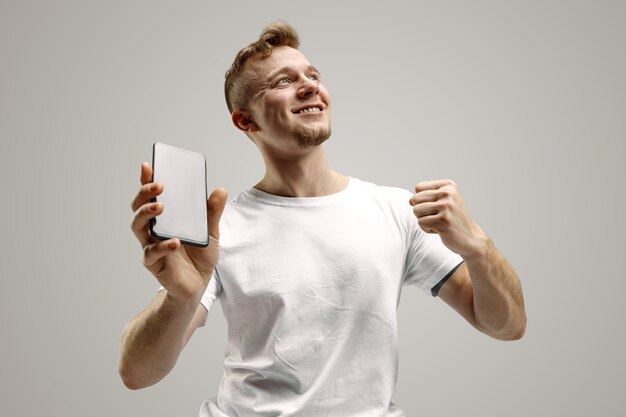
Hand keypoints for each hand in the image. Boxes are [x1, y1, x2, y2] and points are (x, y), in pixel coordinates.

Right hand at [130, 162, 227, 301]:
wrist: (200, 284)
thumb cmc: (200, 255)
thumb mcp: (212, 231)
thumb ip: (213, 212)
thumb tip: (220, 190)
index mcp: (165, 218)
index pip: (151, 196)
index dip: (146, 180)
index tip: (148, 165)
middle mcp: (153, 229)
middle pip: (138, 207)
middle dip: (144, 193)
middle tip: (158, 185)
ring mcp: (150, 245)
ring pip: (137, 226)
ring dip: (146, 213)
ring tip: (160, 206)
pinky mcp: (154, 263)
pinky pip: (152, 253)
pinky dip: (163, 246)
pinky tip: (174, 242)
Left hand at [409, 179, 486, 257]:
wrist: (469, 238)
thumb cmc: (452, 219)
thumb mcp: (441, 202)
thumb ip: (423, 198)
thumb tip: (409, 200)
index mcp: (448, 185)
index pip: (418, 188)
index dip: (423, 200)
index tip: (438, 207)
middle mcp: (448, 193)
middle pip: (415, 199)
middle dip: (422, 211)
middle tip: (438, 217)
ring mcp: (446, 206)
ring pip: (416, 211)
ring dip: (424, 220)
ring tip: (439, 223)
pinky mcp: (443, 220)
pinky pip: (421, 222)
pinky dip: (427, 229)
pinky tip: (440, 230)